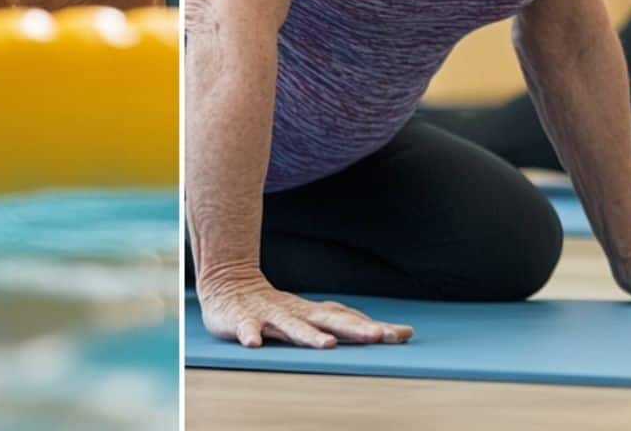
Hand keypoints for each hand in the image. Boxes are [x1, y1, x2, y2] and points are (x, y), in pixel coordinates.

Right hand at [196, 268, 413, 348]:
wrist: (227, 285)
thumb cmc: (276, 308)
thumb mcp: (313, 316)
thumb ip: (348, 324)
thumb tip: (395, 331)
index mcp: (314, 314)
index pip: (349, 319)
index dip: (374, 327)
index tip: (402, 335)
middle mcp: (297, 313)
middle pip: (329, 320)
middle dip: (354, 330)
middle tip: (379, 336)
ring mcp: (270, 316)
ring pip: (291, 326)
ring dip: (309, 335)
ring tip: (327, 345)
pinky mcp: (243, 320)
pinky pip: (246, 328)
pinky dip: (250, 334)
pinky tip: (254, 343)